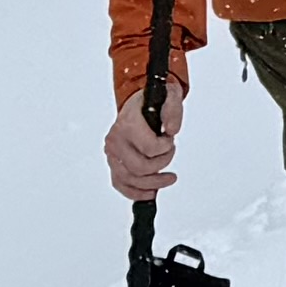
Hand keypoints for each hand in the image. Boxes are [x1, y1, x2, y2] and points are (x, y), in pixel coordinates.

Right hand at [104, 85, 182, 200]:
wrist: (138, 103)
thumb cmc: (152, 100)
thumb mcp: (169, 94)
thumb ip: (173, 109)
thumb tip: (172, 129)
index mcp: (128, 123)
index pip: (149, 148)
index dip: (166, 148)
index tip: (169, 140)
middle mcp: (116, 139)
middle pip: (140, 168)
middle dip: (162, 164)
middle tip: (169, 153)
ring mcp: (112, 153)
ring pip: (130, 180)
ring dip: (153, 183)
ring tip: (168, 178)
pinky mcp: (112, 162)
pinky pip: (119, 183)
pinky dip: (135, 192)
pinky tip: (150, 192)